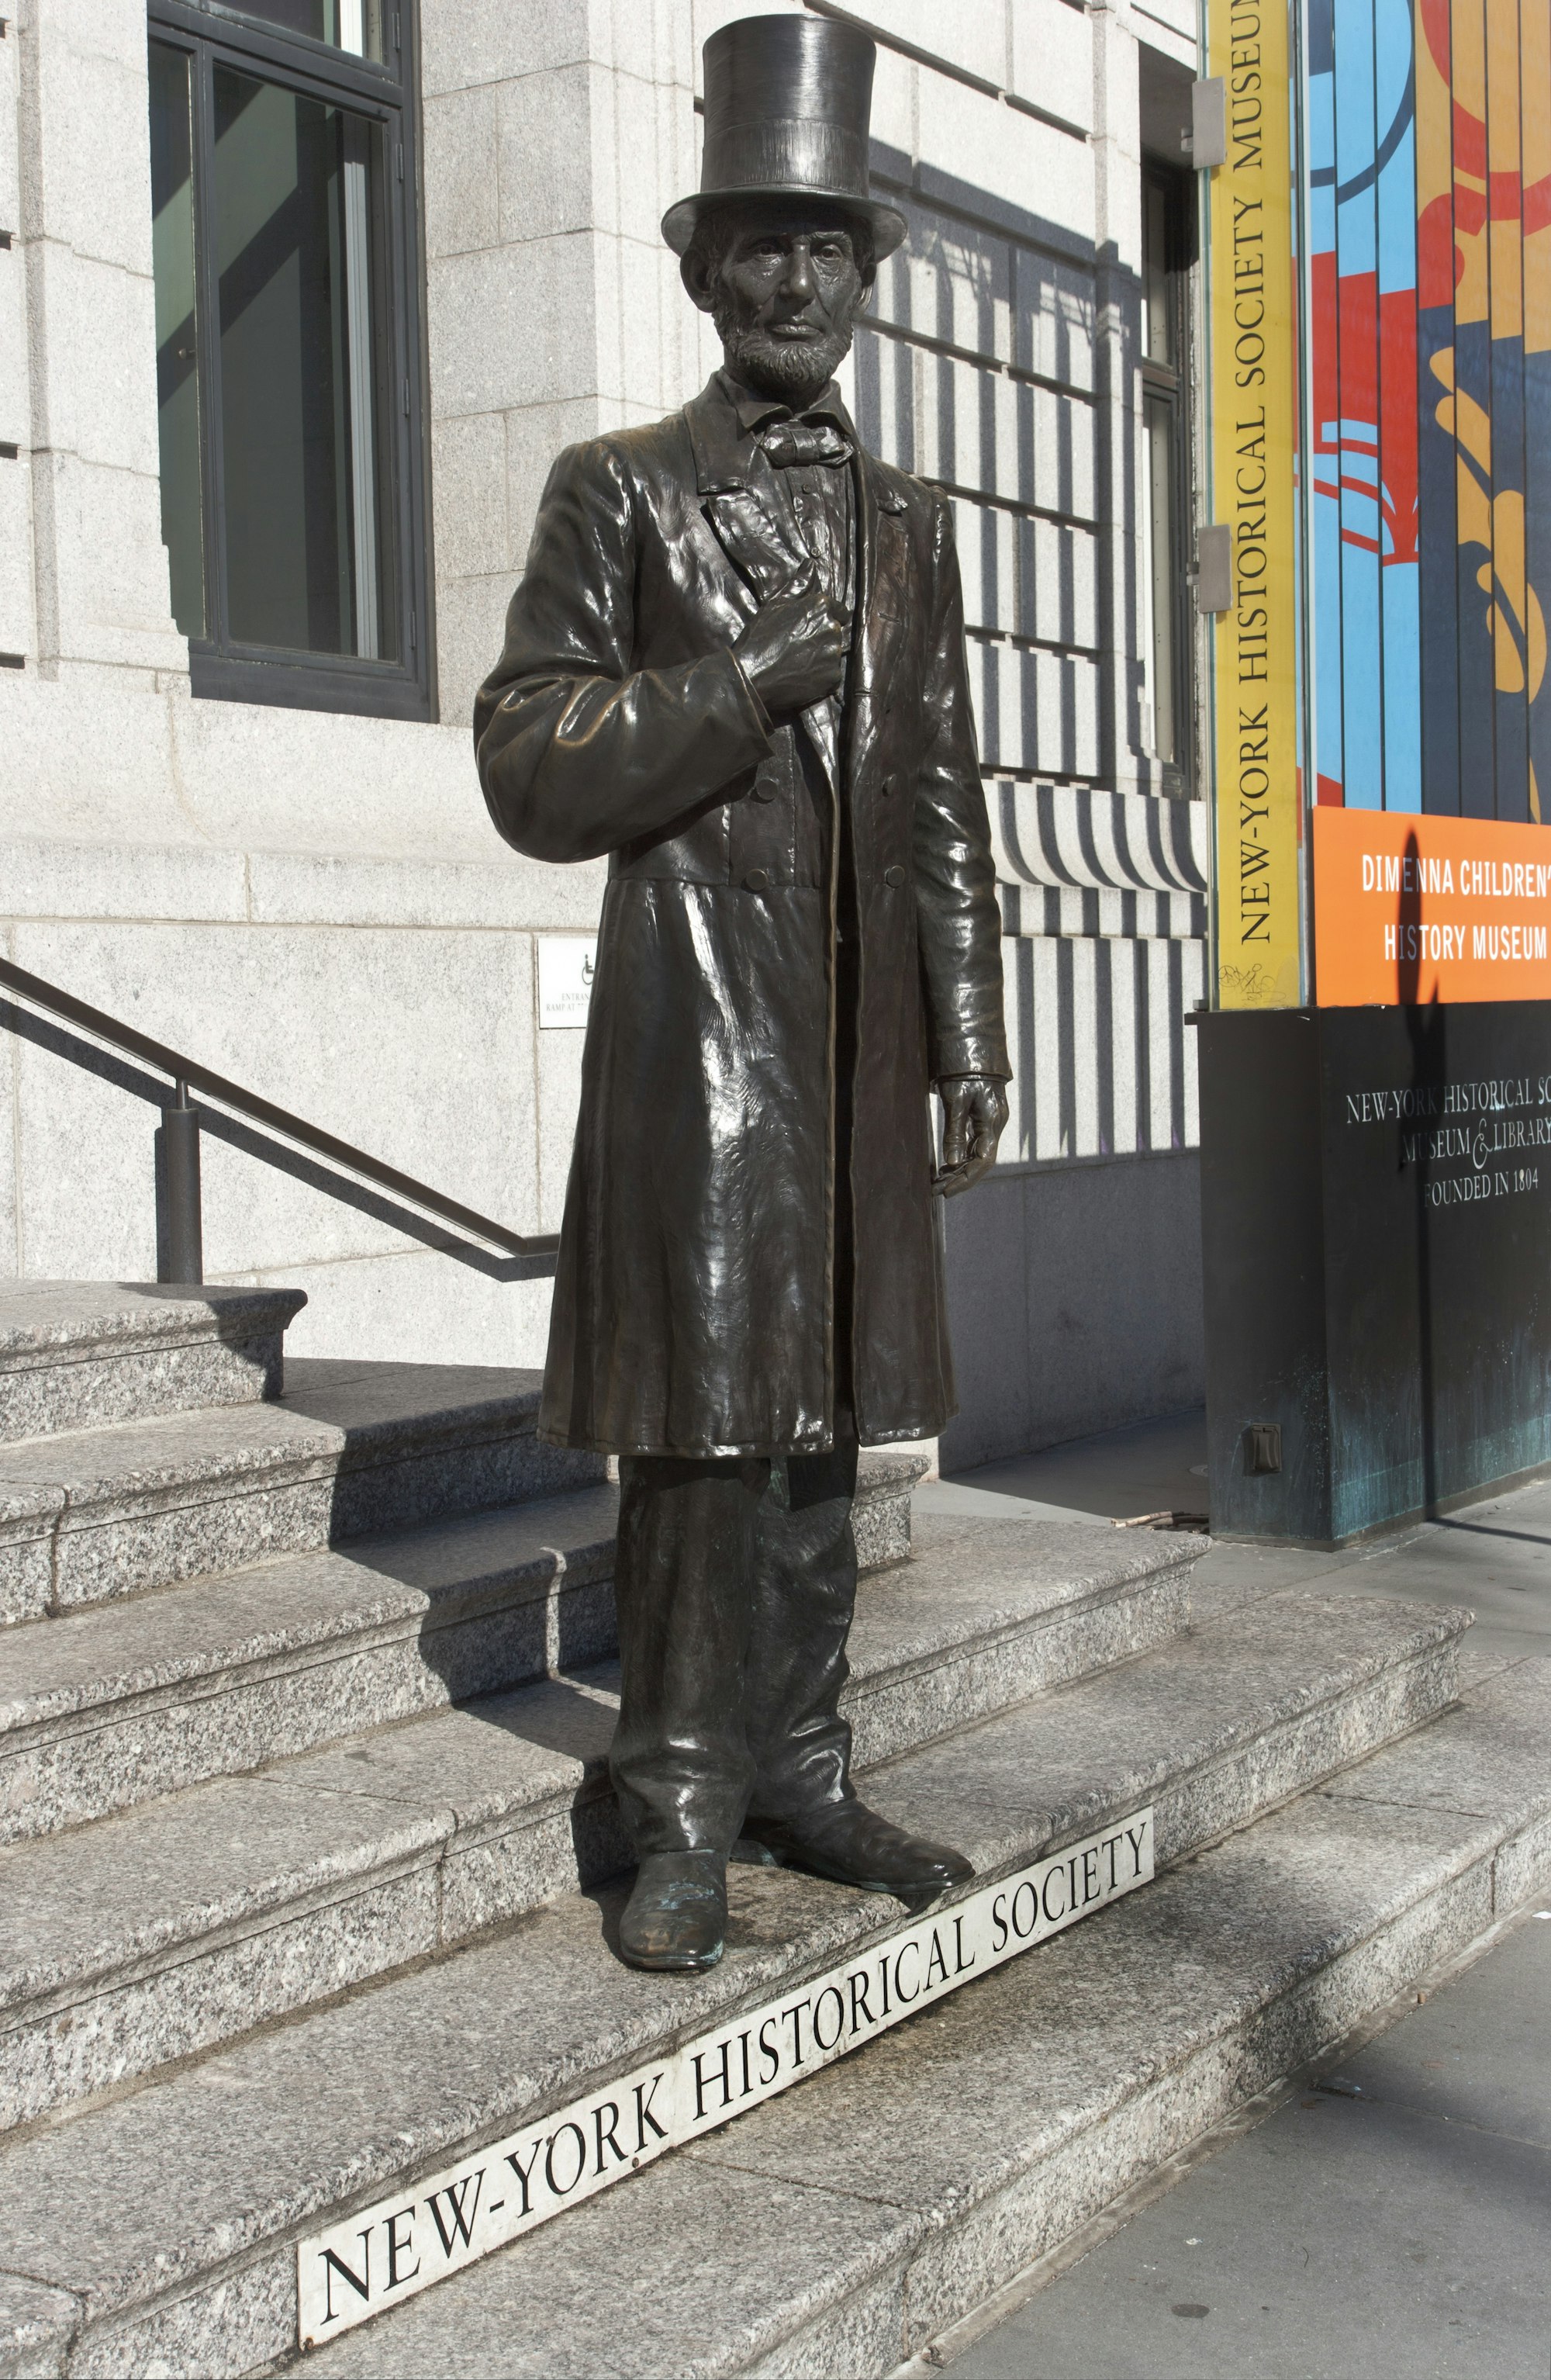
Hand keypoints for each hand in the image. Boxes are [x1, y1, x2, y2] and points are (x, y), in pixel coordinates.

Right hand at [733, 563, 849, 713]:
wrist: (752, 674)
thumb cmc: (761, 636)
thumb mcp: (776, 604)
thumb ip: (798, 584)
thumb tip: (811, 564)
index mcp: (821, 606)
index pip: (840, 611)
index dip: (826, 620)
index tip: (810, 629)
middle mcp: (832, 628)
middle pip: (836, 633)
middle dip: (822, 638)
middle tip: (798, 647)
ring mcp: (834, 654)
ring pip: (833, 654)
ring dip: (821, 658)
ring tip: (798, 662)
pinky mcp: (833, 677)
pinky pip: (832, 676)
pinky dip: (821, 677)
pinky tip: (802, 676)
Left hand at [934, 1075, 1008, 1196]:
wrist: (973, 1045)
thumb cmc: (963, 1071)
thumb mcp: (955, 1100)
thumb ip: (955, 1132)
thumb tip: (952, 1162)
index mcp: (991, 1121)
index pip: (983, 1161)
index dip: (965, 1179)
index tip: (946, 1191)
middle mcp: (996, 1123)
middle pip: (981, 1160)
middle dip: (960, 1177)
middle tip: (937, 1190)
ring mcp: (992, 1120)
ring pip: (978, 1153)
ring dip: (960, 1168)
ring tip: (939, 1180)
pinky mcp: (984, 1116)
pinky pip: (976, 1142)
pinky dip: (963, 1155)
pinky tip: (949, 1163)